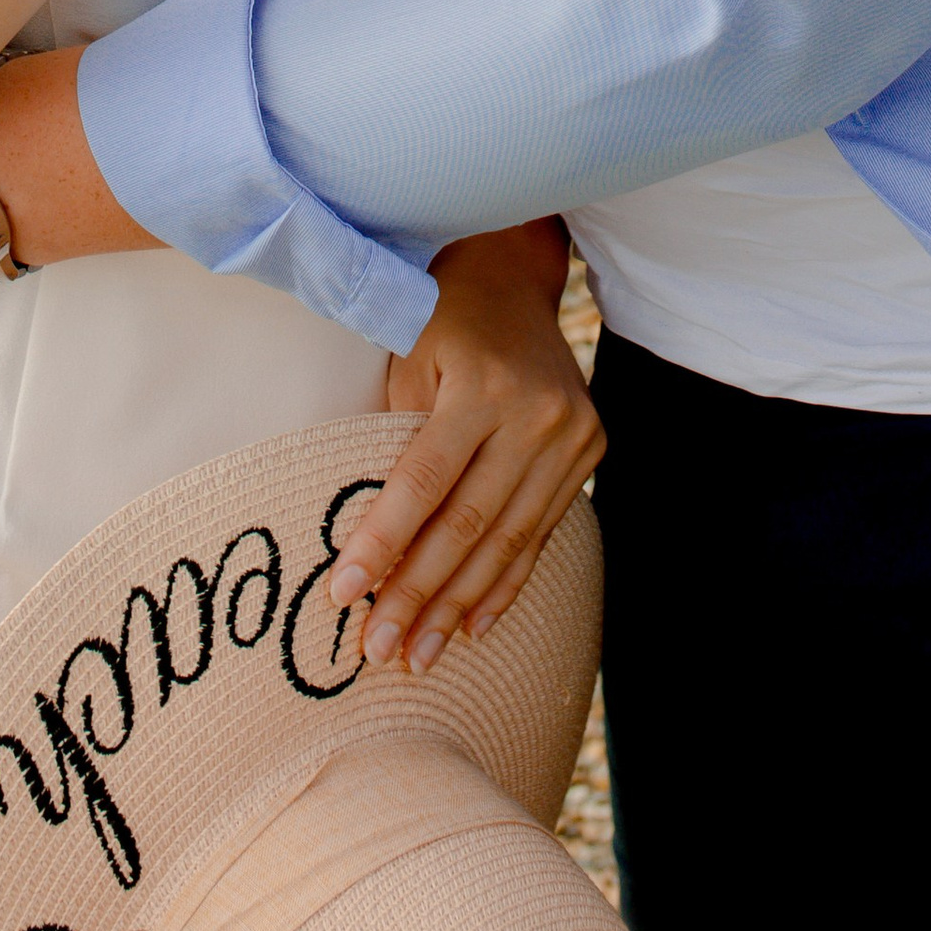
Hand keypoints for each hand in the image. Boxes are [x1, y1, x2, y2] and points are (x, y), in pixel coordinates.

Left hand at [325, 223, 601, 671]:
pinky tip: (471, 626)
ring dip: (458, 604)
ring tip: (418, 655)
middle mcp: (536, 412)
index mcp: (483, 384)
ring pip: (507, 539)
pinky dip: (504, 583)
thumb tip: (363, 544)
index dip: (383, 543)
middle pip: (468, 522)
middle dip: (417, 593)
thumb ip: (394, 440)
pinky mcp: (588, 450)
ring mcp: (571, 434)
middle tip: (376, 650)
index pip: (424, 482)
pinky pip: (540, 532)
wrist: (512, 275)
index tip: (342, 596)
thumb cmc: (440, 317)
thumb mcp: (408, 358)